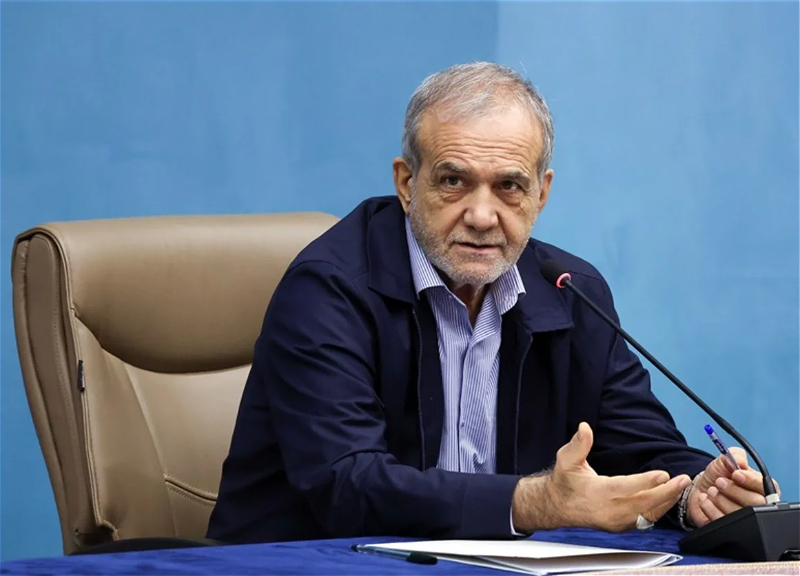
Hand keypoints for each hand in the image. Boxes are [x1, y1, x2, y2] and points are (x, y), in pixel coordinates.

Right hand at [512, 422, 690, 532]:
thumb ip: (578, 444)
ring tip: (681, 486)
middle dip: (666, 492)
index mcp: (597, 493)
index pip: (625, 488)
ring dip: (667, 501)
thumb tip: (584, 428)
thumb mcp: (566, 459)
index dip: (645, 482)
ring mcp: (617, 521)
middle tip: (682, 480)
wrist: (558, 506)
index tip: (663, 475)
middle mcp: (610, 511)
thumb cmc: (565, 481)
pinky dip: (659, 509)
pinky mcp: (622, 526)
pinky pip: (646, 519)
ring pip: (648, 514)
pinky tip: (669, 497)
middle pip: (643, 503)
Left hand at [687, 447, 779, 527]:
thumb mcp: (725, 460)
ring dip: (721, 500)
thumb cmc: (719, 475)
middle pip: (756, 504)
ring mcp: (746, 519)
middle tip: (718, 482)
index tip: (735, 474)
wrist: (701, 489)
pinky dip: (711, 510)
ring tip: (711, 491)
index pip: (766, 487)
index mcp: (762, 487)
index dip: (751, 481)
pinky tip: (705, 500)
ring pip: (741, 515)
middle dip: (734, 491)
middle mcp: (758, 505)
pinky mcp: (731, 528)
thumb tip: (740, 461)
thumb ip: (734, 456)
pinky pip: (725, 523)